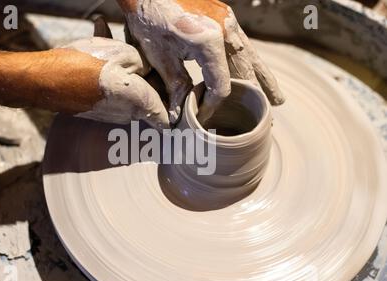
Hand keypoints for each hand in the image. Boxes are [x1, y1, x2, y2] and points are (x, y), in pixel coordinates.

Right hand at [63, 37, 169, 129]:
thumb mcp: (123, 54)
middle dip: (152, 79)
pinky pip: (110, 88)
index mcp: (140, 103)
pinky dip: (110, 71)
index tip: (177, 93)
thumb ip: (144, 65)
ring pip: (129, 89)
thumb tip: (148, 72)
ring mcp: (111, 113)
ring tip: (117, 38)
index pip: (167, 117)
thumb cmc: (83, 65)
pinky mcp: (96, 107)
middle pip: (149, 98)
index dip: (174, 106)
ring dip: (129, 70)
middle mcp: (128, 114)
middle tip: (146, 54)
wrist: (43, 80)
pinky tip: (101, 39)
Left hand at [119, 0, 284, 122]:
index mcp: (209, 42)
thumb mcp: (158, 56)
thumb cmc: (150, 17)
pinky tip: (258, 73)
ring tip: (278, 100)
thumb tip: (179, 115)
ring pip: (252, 57)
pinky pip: (244, 45)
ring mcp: (229, 22)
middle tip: (266, 117)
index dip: (213, 105)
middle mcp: (226, 31)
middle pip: (245, 72)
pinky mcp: (226, 18)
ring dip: (264, 80)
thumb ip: (175, 86)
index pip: (221, 86)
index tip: (202, 116)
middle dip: (253, 97)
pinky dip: (252, 63)